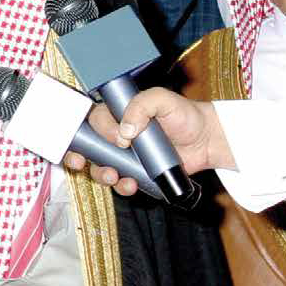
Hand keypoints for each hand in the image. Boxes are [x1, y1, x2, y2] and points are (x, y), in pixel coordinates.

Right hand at [63, 89, 231, 195]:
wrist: (205, 140)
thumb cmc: (185, 115)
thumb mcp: (163, 99)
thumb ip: (142, 105)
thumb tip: (125, 129)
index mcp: (119, 113)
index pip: (93, 120)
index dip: (94, 131)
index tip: (115, 139)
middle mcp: (117, 134)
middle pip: (88, 145)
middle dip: (79, 156)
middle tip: (82, 162)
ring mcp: (125, 155)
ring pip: (100, 166)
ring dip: (101, 174)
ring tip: (114, 176)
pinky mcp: (136, 172)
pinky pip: (120, 181)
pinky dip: (121, 186)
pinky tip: (131, 184)